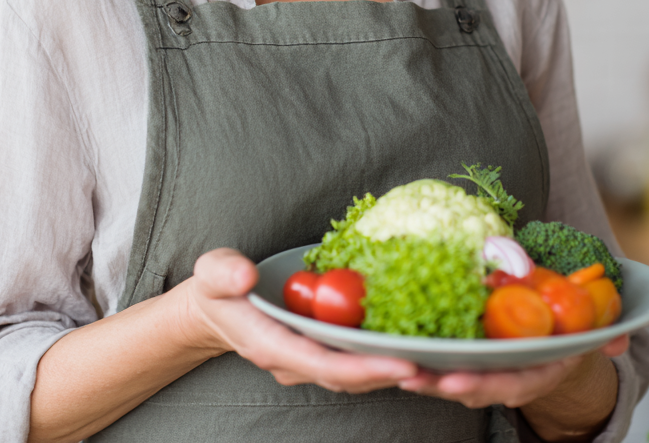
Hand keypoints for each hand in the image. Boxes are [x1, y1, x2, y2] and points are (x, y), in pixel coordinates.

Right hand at [185, 248, 417, 392]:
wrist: (218, 306)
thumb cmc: (218, 288)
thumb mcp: (212, 273)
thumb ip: (224, 273)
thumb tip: (244, 276)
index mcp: (271, 345)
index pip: (322, 364)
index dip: (364, 368)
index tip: (402, 365)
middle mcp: (294, 360)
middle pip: (348, 376)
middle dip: (390, 373)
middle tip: (434, 366)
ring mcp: (308, 359)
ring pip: (356, 372)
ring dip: (393, 369)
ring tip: (436, 360)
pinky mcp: (321, 349)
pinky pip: (355, 357)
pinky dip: (384, 354)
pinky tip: (415, 341)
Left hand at [398, 335, 628, 440]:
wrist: (558, 335)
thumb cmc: (568, 327)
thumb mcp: (587, 328)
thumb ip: (603, 334)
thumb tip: (616, 340)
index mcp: (537, 371)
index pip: (511, 385)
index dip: (484, 387)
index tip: (459, 385)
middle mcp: (511, 378)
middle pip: (474, 387)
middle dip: (444, 386)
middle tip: (414, 376)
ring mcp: (489, 371)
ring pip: (454, 380)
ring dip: (426, 377)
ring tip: (398, 367)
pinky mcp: (470, 358)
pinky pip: (445, 363)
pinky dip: (423, 361)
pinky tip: (396, 351)